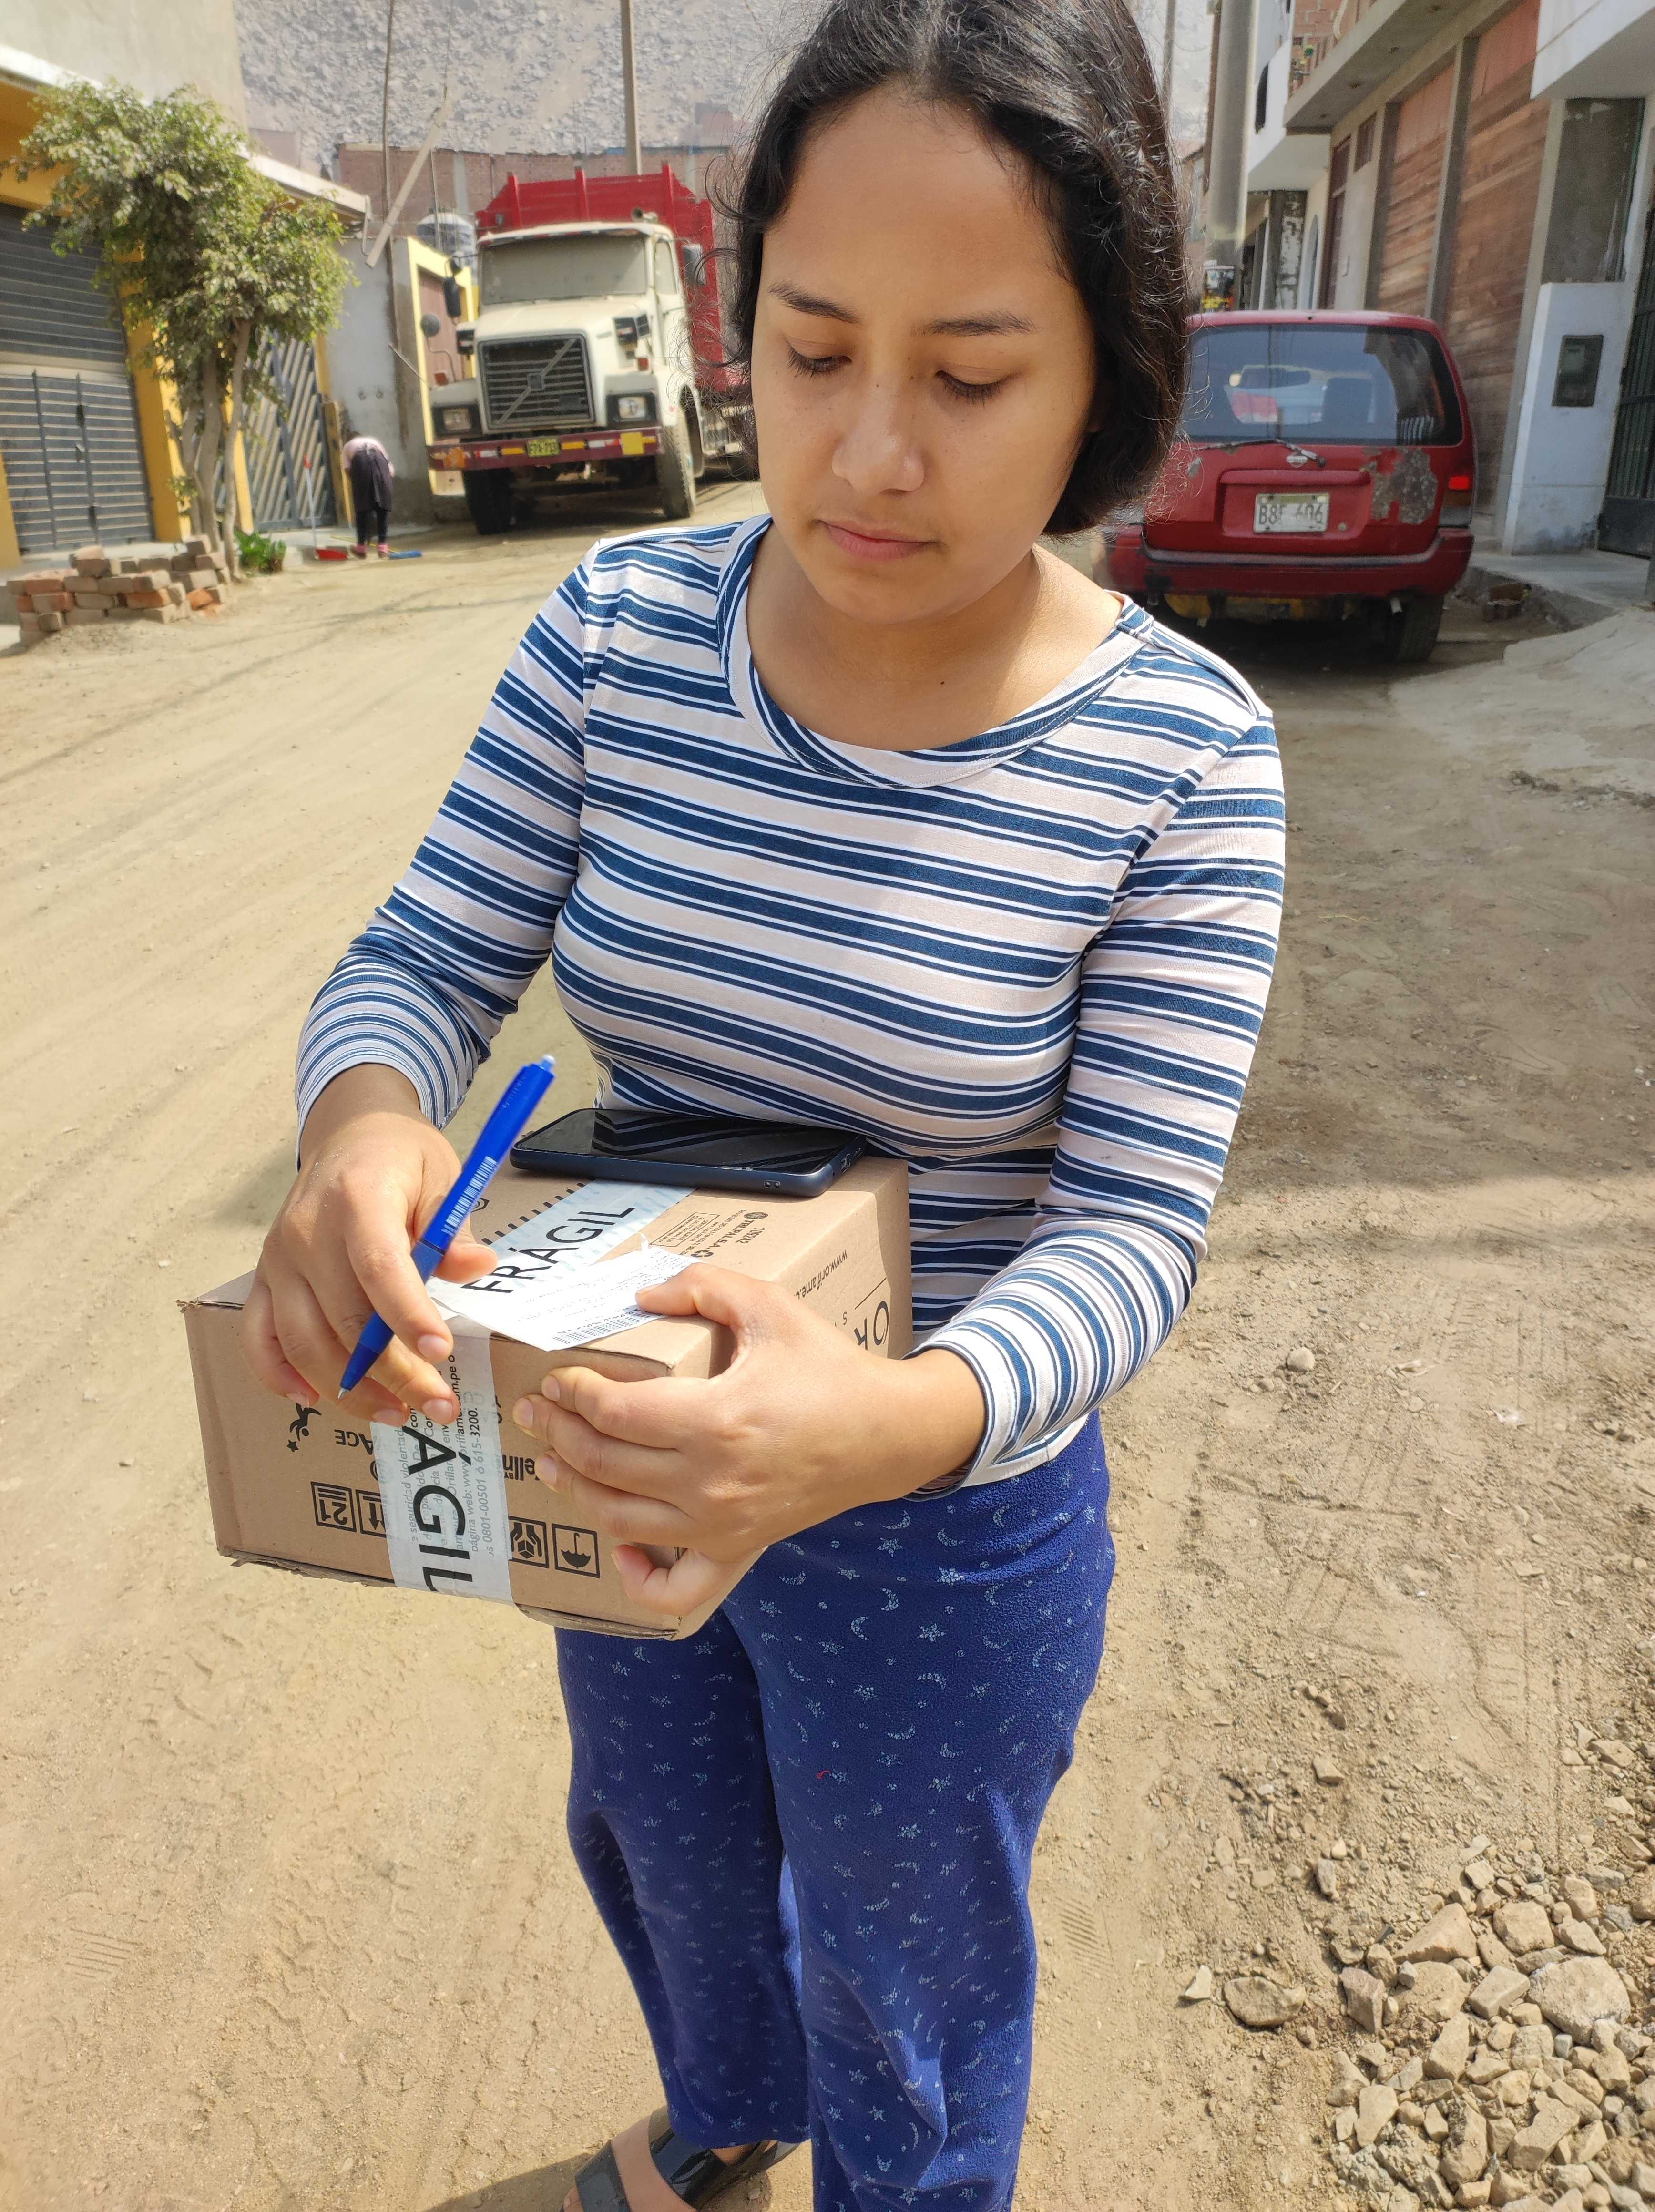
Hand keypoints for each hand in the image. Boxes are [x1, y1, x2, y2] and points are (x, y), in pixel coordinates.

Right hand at [242, 1065, 497, 1425]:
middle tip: (440, 1405)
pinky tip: (314, 1399)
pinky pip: (258, 1338)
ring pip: (302, 1341)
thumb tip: (477, 1267)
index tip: (441, 1354)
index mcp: (357, 1199)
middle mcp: (307, 1231)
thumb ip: (454, 1228)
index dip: (408, 1316)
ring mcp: (278, 1259)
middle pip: (345, 1318)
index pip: (379, 1267)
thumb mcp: (443, 1177)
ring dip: (348, 1389)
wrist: (350, 1132)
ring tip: (396, 1413)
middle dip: (395, 1372)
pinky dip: (278, 1375)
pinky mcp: (263, 1279)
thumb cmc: (402, 1158)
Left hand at [512, 1264, 986, 1618]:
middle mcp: (710, 1481)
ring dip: (574, 1489)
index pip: (613, 1412)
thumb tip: (643, 1295)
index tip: (555, 1376)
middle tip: (534, 1410)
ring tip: (551, 1462)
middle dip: (555, 1433)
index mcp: (715, 1419)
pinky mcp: (737, 1548)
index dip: (571, 1392)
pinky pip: (676, 1589)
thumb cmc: (828, 1368)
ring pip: (618, 1519)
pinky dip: (637, 1578)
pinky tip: (617, 1550)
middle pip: (602, 1464)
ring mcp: (721, 1524)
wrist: (887, 1434)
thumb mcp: (771, 1306)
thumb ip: (705, 1286)